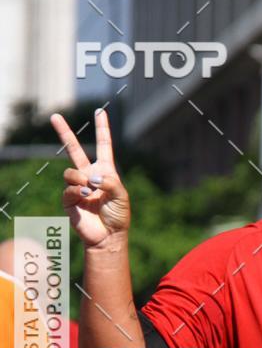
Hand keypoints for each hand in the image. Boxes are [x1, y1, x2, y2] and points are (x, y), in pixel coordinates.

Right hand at [50, 109, 130, 247]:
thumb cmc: (118, 215)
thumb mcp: (121, 195)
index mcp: (105, 171)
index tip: (100, 111)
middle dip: (64, 132)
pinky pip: (68, 188)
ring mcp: (78, 186)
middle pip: (74, 150)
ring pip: (70, 172)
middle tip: (54, 116)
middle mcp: (90, 175)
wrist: (108, 235)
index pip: (104, 145)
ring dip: (80, 179)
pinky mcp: (69, 199)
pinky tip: (85, 196)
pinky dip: (77, 191)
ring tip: (89, 190)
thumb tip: (90, 176)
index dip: (102, 128)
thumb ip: (109, 181)